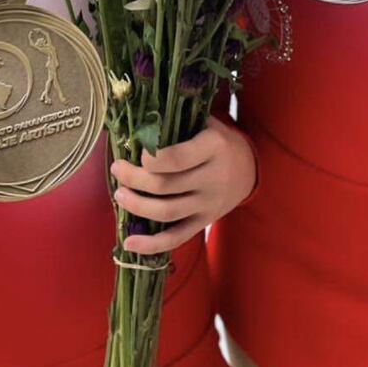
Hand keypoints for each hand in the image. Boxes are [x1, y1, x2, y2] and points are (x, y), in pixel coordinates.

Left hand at [110, 117, 256, 254]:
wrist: (250, 169)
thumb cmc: (218, 140)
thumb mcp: (207, 122)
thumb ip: (179, 121)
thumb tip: (139, 122)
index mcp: (213, 147)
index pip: (177, 158)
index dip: (151, 158)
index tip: (136, 153)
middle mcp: (212, 177)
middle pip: (165, 185)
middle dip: (134, 179)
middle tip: (117, 170)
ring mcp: (208, 203)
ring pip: (167, 212)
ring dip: (137, 206)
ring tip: (119, 195)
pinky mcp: (204, 221)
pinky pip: (177, 237)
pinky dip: (152, 244)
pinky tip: (130, 243)